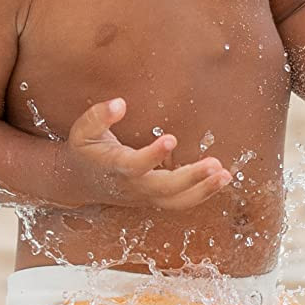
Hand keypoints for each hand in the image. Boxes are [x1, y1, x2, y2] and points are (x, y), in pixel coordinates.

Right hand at [66, 97, 231, 211]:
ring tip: (225, 175)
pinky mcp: (155, 199)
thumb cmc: (85, 151)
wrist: (79, 183)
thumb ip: (99, 116)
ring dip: (203, 190)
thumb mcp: (83, 131)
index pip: (135, 165)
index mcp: (115, 167)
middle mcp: (133, 186)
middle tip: (215, 164)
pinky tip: (221, 179)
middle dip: (191, 178)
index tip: (170, 138)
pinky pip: (180, 202)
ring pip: (176, 201)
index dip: (152, 155)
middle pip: (164, 188)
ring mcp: (145, 196)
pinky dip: (202, 193)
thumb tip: (120, 103)